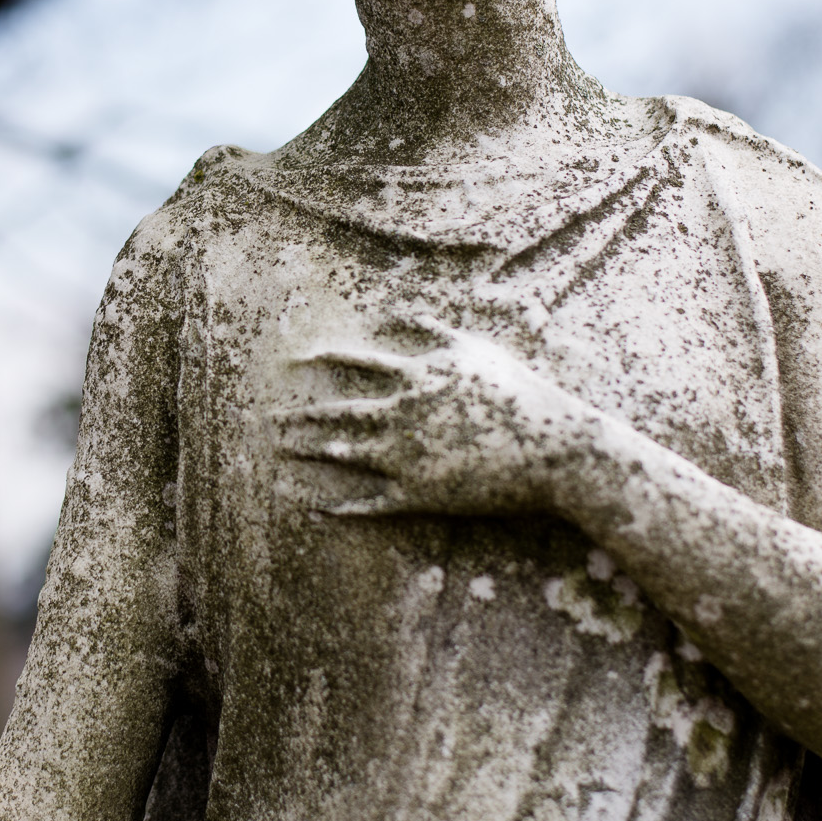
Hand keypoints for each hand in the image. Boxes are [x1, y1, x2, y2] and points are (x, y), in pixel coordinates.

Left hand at [269, 318, 593, 516]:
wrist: (553, 449)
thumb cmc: (519, 393)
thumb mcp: (477, 350)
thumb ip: (436, 331)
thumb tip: (405, 313)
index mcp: (418, 378)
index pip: (358, 363)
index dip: (324, 360)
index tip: (293, 360)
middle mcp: (404, 415)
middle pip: (340, 412)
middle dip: (301, 415)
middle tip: (268, 419)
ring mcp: (408, 457)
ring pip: (345, 454)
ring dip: (310, 454)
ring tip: (280, 454)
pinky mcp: (419, 495)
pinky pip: (369, 502)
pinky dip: (339, 507)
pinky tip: (314, 508)